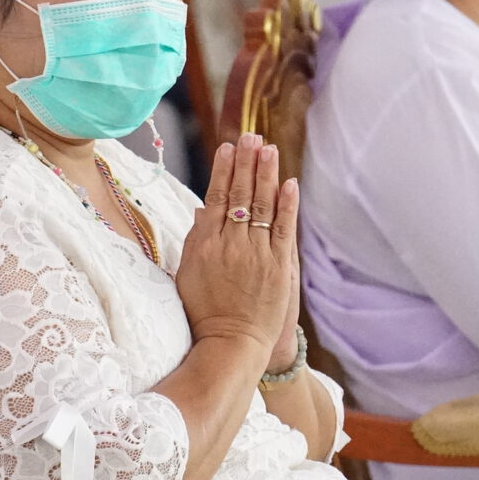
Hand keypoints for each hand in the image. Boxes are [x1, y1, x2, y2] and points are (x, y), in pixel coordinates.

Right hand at [174, 133, 299, 362]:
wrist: (230, 343)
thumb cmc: (205, 311)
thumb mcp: (189, 273)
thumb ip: (196, 239)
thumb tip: (204, 209)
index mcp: (205, 244)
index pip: (215, 197)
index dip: (222, 170)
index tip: (227, 147)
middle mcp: (230, 245)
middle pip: (238, 195)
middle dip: (245, 163)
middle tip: (250, 136)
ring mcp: (256, 254)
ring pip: (261, 206)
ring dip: (265, 174)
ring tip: (268, 148)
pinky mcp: (278, 266)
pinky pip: (283, 228)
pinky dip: (287, 204)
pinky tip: (289, 182)